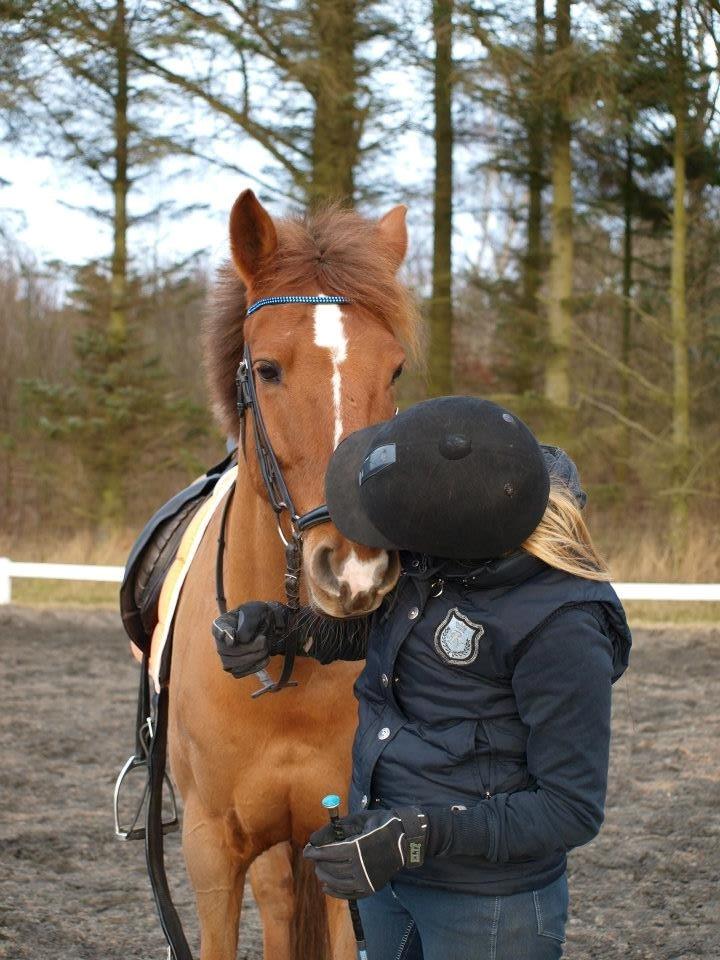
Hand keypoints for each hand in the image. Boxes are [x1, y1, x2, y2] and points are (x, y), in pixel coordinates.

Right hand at [212, 601, 288, 677]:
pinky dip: (254, 666)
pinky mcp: (234, 667)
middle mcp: (220, 641)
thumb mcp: (256, 612)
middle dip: (248, 648)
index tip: (232, 640)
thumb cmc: (259, 616)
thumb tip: (239, 640)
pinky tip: (264, 658)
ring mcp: (226, 656)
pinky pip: (240, 672)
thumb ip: (247, 623)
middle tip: (263, 640)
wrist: (269, 627)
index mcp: (222, 624)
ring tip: (265, 648)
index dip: (223, 635)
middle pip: (226, 651)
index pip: (217, 630)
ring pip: (232, 665)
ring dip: (253, 658)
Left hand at [303, 807, 427, 898]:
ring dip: (325, 875)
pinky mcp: (371, 889)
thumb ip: (333, 830)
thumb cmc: (378, 824)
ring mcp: (367, 881)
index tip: (306, 850)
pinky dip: (335, 892)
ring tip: (319, 869)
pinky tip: (326, 886)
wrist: (405, 838)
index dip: (315, 852)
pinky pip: (348, 894)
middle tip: (313, 856)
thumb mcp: (356, 820)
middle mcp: (362, 867)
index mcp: (358, 848)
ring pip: (337, 882)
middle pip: (332, 868)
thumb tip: (312, 840)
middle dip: (319, 862)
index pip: (329, 853)